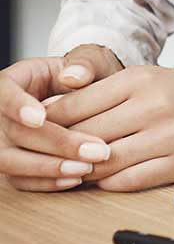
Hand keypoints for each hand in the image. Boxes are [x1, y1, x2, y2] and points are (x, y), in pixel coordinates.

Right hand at [0, 45, 120, 191]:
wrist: (77, 95)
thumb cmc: (79, 76)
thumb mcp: (85, 61)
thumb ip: (84, 64)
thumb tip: (74, 76)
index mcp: (11, 82)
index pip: (4, 93)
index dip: (18, 106)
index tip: (40, 118)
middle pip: (15, 133)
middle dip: (56, 143)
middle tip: (94, 151)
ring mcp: (1, 142)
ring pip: (12, 161)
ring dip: (49, 167)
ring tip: (86, 167)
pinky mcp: (10, 163)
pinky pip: (18, 180)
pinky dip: (45, 182)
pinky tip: (74, 179)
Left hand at [42, 65, 173, 191]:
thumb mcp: (147, 78)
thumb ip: (102, 92)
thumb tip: (50, 113)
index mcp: (141, 78)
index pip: (76, 105)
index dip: (50, 122)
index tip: (38, 131)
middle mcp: (154, 105)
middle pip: (85, 136)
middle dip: (63, 149)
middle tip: (50, 155)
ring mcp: (168, 136)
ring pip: (103, 162)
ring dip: (84, 169)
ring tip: (76, 167)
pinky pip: (127, 181)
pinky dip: (109, 182)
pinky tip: (105, 176)